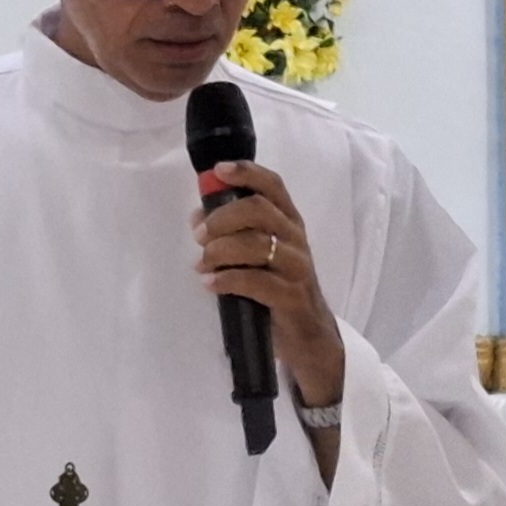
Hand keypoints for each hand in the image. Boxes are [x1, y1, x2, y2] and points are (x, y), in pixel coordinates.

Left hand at [192, 160, 344, 408]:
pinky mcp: (292, 296)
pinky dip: (227, 280)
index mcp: (288, 220)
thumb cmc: (276, 285)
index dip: (246, 172)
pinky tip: (210, 284)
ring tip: (201, 264)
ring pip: (257, 244)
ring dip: (220, 251)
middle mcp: (296, 237)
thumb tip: (197, 217)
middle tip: (199, 235)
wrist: (308, 334)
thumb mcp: (257, 253)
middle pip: (259, 209)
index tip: (218, 171)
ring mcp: (298, 267)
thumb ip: (232, 231)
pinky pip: (256, 281)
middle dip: (222, 217)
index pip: (273, 185)